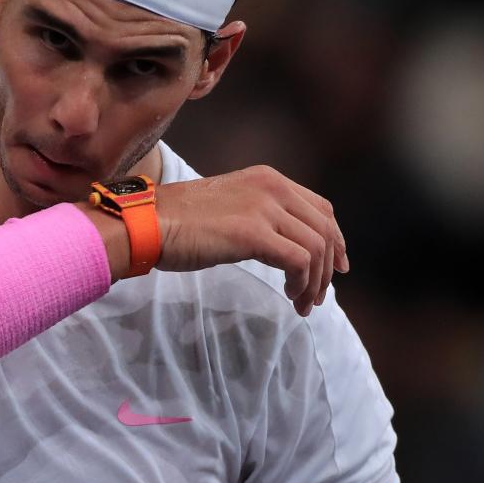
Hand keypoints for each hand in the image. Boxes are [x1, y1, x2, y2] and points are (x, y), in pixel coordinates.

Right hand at [152, 165, 348, 315]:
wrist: (147, 223)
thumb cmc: (175, 222)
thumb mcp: (228, 209)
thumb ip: (257, 217)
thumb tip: (280, 246)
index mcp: (268, 179)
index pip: (321, 208)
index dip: (335, 239)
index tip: (336, 266)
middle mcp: (273, 187)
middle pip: (325, 229)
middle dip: (328, 268)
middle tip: (318, 296)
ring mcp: (264, 208)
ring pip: (317, 248)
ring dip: (315, 282)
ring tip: (302, 303)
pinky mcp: (254, 233)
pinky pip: (299, 261)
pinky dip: (301, 283)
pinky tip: (290, 295)